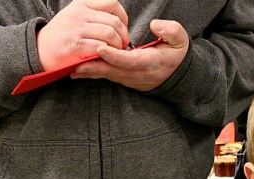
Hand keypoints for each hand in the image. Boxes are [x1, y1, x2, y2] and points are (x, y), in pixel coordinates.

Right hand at [37, 0, 129, 70]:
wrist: (39, 49)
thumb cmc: (61, 35)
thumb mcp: (75, 15)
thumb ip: (92, 12)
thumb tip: (117, 18)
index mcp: (82, 3)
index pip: (112, 3)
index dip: (123, 17)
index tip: (122, 29)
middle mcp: (79, 13)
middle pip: (114, 21)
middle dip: (123, 35)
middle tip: (122, 45)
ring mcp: (77, 28)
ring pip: (110, 34)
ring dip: (117, 46)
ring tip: (115, 52)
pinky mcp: (75, 45)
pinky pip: (101, 47)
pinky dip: (108, 54)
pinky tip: (105, 57)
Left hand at [71, 19, 189, 90]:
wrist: (177, 77)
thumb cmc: (176, 55)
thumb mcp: (181, 41)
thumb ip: (171, 31)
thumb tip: (156, 25)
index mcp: (150, 62)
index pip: (130, 60)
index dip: (115, 56)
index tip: (101, 48)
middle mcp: (136, 73)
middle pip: (112, 70)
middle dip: (94, 67)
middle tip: (76, 63)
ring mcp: (128, 77)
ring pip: (107, 75)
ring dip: (90, 72)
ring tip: (72, 68)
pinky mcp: (122, 77)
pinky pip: (106, 75)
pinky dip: (92, 73)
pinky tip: (77, 70)